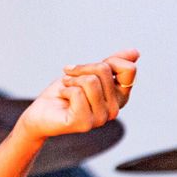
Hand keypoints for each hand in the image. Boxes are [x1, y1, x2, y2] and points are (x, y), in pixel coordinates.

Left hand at [18, 49, 139, 142]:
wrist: (40, 112)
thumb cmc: (64, 91)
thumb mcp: (88, 72)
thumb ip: (111, 64)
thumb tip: (135, 52)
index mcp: (120, 97)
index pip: (129, 70)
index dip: (109, 61)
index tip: (89, 68)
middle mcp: (115, 110)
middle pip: (104, 70)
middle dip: (81, 68)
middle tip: (69, 78)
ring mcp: (101, 119)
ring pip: (90, 81)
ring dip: (71, 80)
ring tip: (66, 88)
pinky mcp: (84, 123)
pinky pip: (77, 93)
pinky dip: (64, 89)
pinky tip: (62, 98)